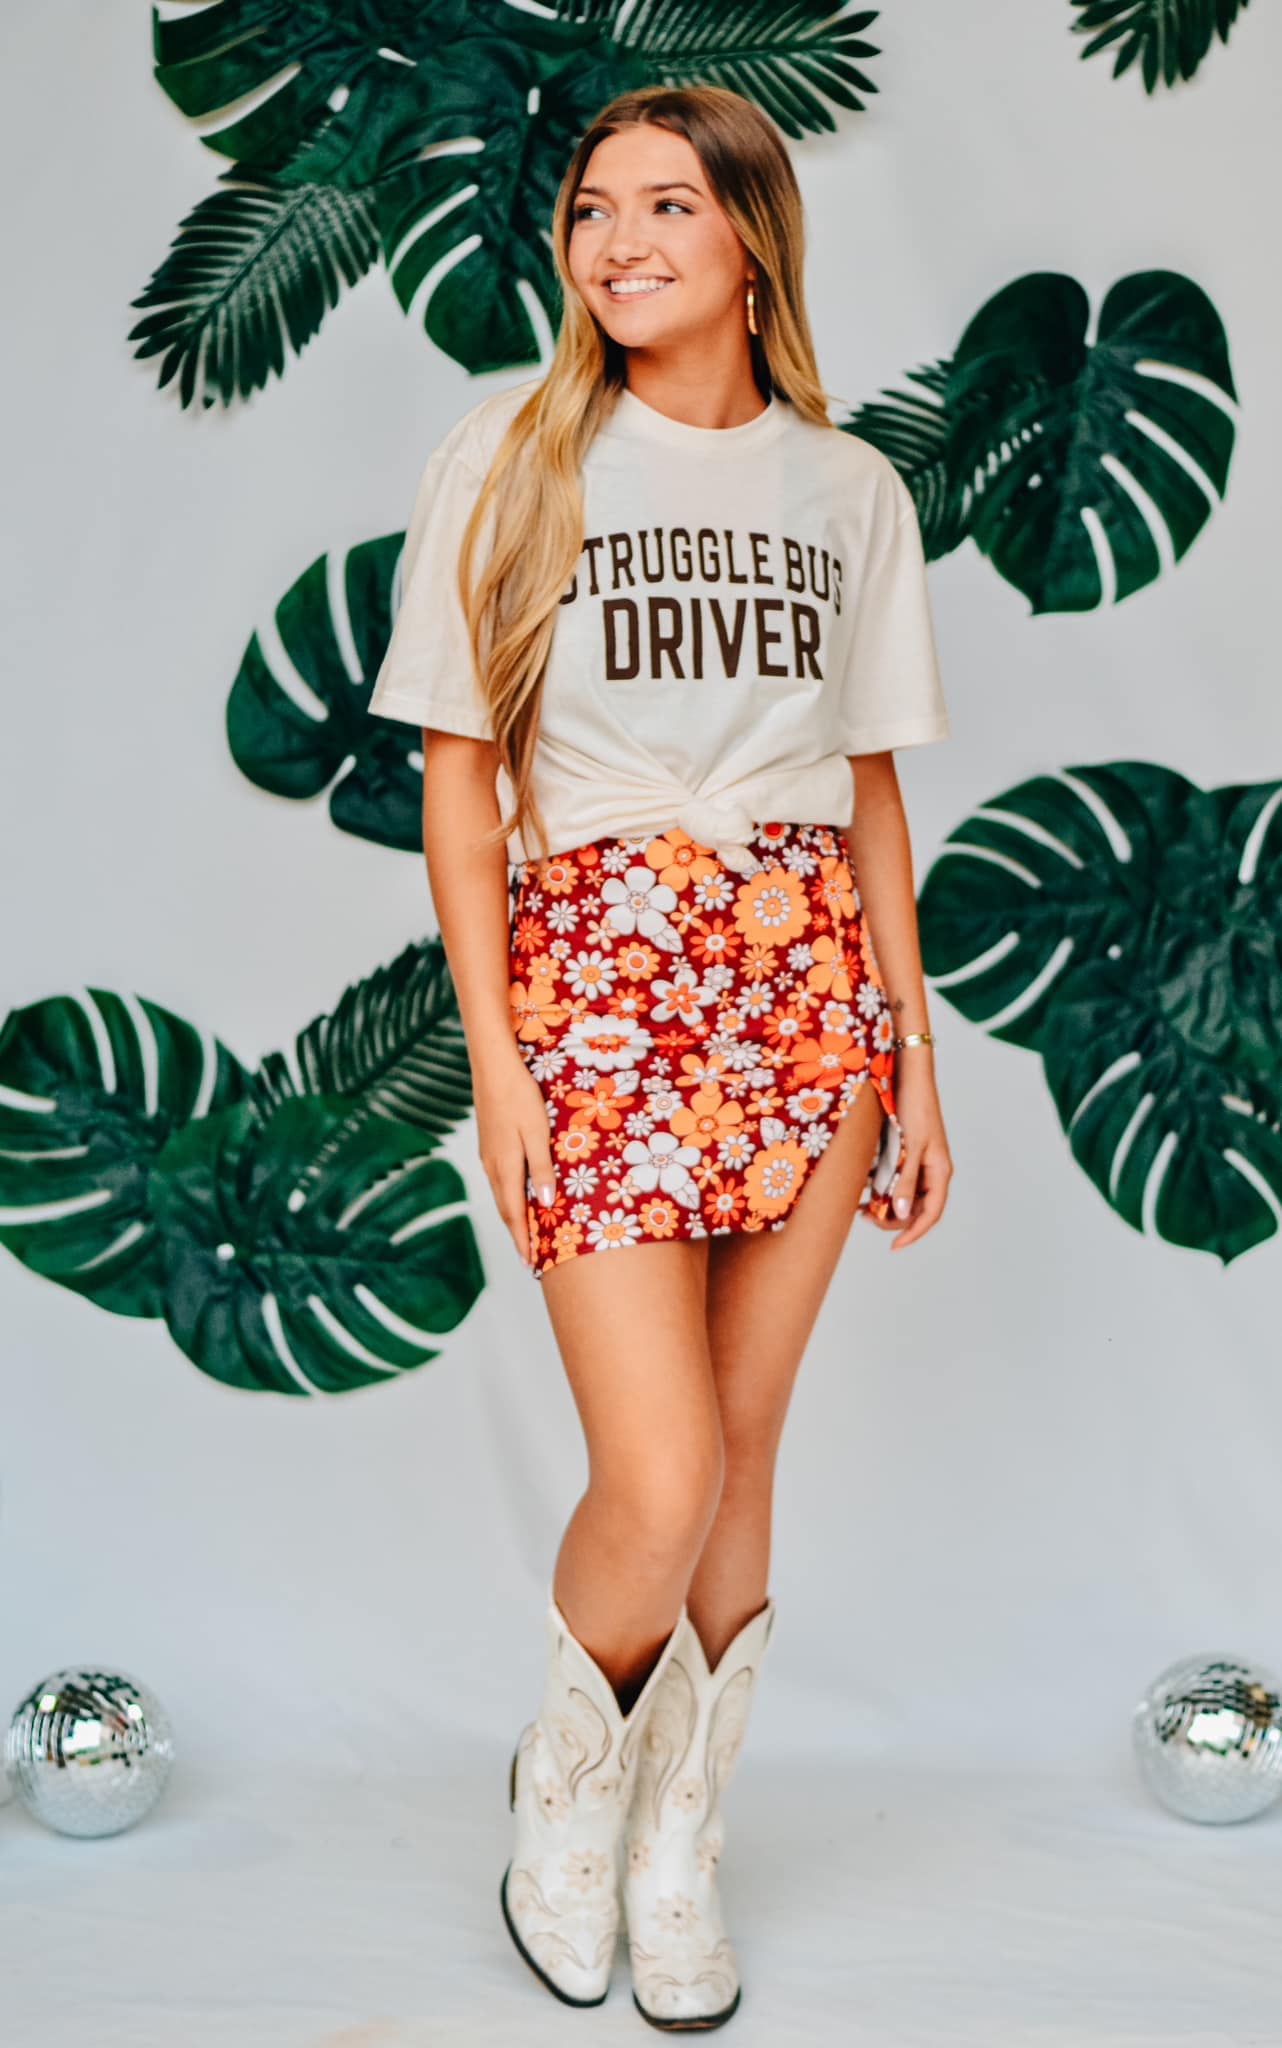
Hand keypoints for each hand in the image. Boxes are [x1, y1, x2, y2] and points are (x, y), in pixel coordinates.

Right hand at [473, 1052, 558, 1270]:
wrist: (492, 1066)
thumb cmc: (519, 1096)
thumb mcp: (537, 1133)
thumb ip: (541, 1169)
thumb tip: (544, 1205)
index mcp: (505, 1167)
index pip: (514, 1214)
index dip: (523, 1240)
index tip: (531, 1264)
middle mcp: (493, 1166)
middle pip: (505, 1209)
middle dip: (518, 1235)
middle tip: (529, 1259)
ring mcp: (488, 1155)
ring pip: (501, 1195)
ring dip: (513, 1217)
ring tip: (525, 1235)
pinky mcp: (489, 1144)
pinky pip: (500, 1180)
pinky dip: (508, 1197)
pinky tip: (517, 1197)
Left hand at [868, 1054, 951, 1250]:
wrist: (910, 1077)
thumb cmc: (915, 1107)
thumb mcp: (910, 1146)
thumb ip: (905, 1180)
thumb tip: (899, 1212)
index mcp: (939, 1172)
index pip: (930, 1214)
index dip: (913, 1233)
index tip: (893, 1246)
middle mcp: (932, 1171)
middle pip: (916, 1209)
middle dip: (893, 1219)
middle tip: (866, 1218)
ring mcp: (921, 1163)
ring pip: (905, 1196)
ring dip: (886, 1204)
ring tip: (862, 1206)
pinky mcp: (908, 1154)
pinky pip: (897, 1179)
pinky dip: (883, 1187)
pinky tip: (866, 1188)